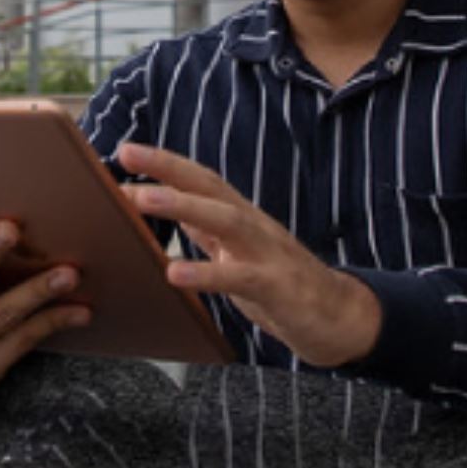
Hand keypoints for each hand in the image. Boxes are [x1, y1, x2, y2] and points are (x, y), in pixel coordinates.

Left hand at [117, 142, 380, 367]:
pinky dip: (207, 273)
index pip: (201, 180)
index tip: (127, 150)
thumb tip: (168, 208)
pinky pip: (239, 277)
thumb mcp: (236, 254)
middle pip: (210, 187)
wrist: (338, 317)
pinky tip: (175, 274)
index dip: (166, 163)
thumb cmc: (281, 285)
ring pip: (225, 220)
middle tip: (127, 154)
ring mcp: (268, 253)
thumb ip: (205, 232)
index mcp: (241, 217)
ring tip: (143, 199)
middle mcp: (254, 225)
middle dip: (168, 167)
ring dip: (182, 205)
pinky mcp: (277, 286)